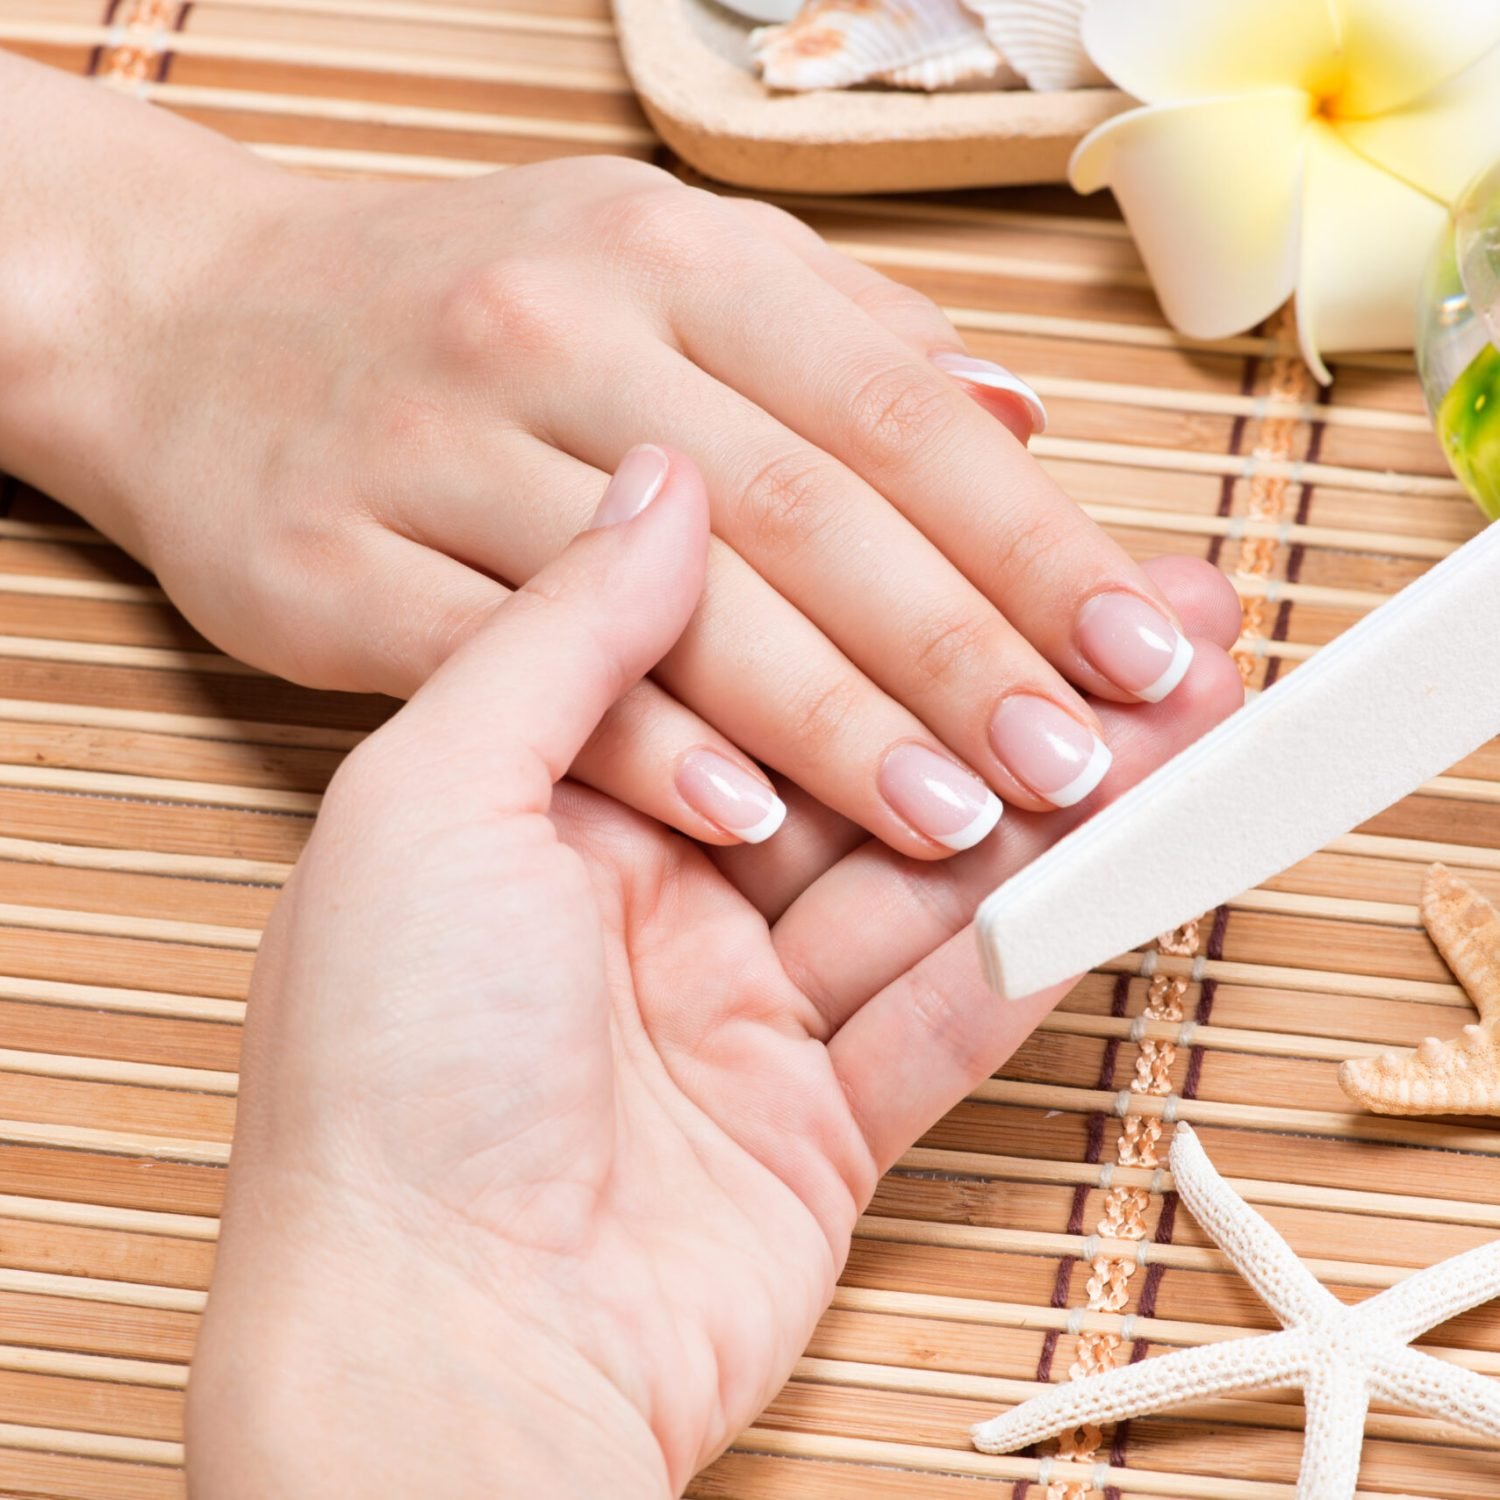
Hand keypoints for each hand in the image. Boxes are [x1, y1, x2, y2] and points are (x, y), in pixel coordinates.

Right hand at [4, 53, 1203, 859]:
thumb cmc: (461, 312)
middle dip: (960, 649)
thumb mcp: (657, 271)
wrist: (201, 325)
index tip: (1146, 648)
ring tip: (955, 814)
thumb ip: (841, 343)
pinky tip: (747, 815)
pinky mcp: (333, 562)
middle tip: (1078, 763)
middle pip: (809, 512)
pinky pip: (503, 668)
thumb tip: (1017, 422)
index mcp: (674, 262)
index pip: (897, 416)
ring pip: (672, 602)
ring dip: (829, 717)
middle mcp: (563, 335)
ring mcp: (439, 447)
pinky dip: (635, 744)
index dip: (1033, 543)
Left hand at [185, 451, 1241, 1497]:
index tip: (998, 523)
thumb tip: (662, 473)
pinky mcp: (814, 1125)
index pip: (749, 666)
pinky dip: (1042, 943)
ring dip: (1057, 807)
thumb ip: (563, 637)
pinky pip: (949, 1018)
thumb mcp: (436, 802)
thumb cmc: (390, 1076)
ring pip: (930, 886)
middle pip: (862, 768)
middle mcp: (652, 900)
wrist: (436, 1356)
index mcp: (557, 807)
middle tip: (1140, 619)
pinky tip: (1136, 854)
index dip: (878, 596)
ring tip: (1184, 714)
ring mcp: (740, 1017)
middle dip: (1001, 691)